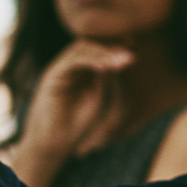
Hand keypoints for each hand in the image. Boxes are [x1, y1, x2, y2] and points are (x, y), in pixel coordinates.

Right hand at [7, 40, 133, 186]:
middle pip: (90, 44)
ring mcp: (59, 69)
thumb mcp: (97, 96)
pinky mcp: (51, 76)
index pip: (97, 48)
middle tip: (131, 48)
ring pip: (81, 49)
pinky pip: (71, 61)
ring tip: (124, 59)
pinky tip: (105, 66)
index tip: (134, 43)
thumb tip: (120, 57)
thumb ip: (105, 78)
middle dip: (111, 44)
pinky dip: (89, 60)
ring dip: (104, 52)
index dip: (115, 44)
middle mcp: (68, 66)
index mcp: (80, 70)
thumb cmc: (75, 124)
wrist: (53, 144)